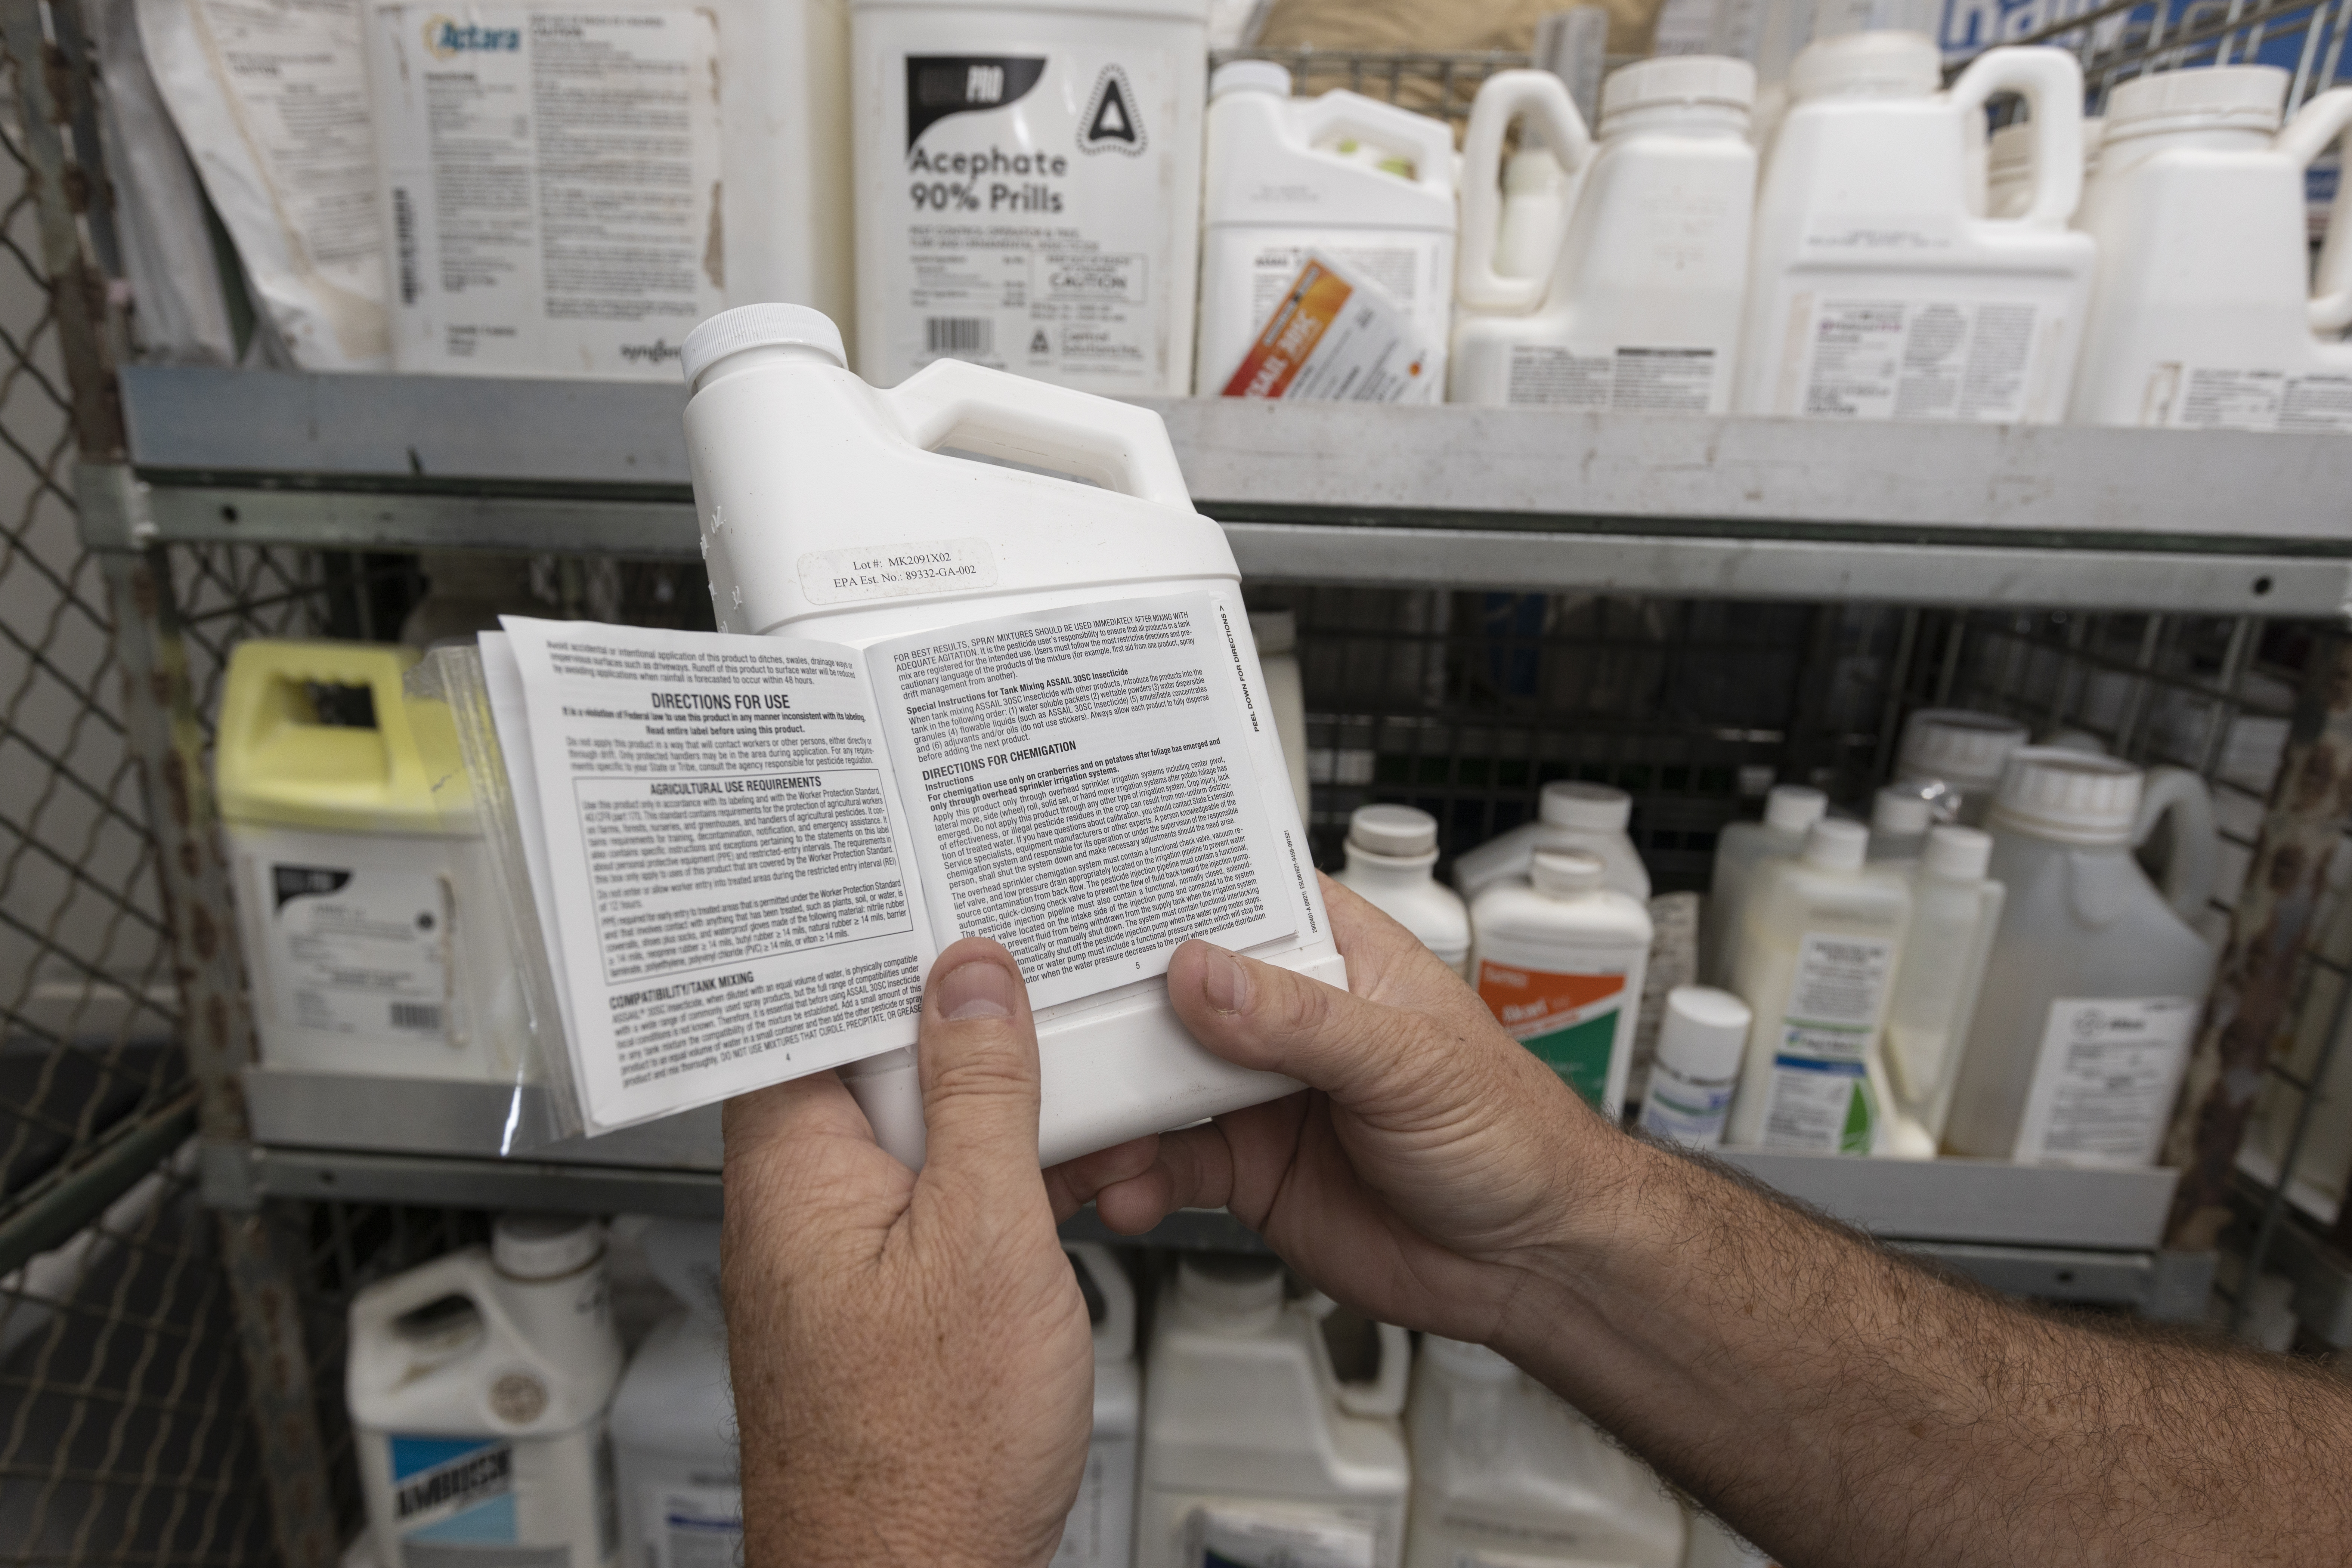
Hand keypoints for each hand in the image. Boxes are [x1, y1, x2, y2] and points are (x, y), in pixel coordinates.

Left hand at [723, 937, 1092, 1567]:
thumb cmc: (927, 1453)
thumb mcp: (985, 1236)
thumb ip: (980, 1096)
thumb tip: (972, 979)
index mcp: (793, 1166)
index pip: (806, 1009)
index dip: (873, 945)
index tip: (938, 896)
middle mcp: (797, 1202)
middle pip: (870, 1062)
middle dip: (957, 1021)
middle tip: (1035, 977)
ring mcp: (838, 1251)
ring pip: (914, 1132)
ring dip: (992, 1110)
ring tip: (1071, 1093)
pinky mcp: (882, 1296)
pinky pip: (934, 1197)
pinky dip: (995, 1179)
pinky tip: (1058, 1179)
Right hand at [1046, 875, 1629, 1349]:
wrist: (1528, 1264)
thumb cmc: (1511, 1137)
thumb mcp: (1410, 1061)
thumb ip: (1302, 1021)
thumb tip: (1203, 972)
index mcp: (1337, 955)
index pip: (1240, 895)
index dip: (1168, 890)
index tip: (1089, 891)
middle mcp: (1287, 1016)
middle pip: (1175, 989)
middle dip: (1113, 1005)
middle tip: (1046, 1017)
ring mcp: (1261, 1092)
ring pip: (1157, 1079)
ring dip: (1113, 1100)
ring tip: (1074, 1121)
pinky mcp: (1247, 1167)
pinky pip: (1169, 1162)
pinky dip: (1137, 1176)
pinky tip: (1123, 1187)